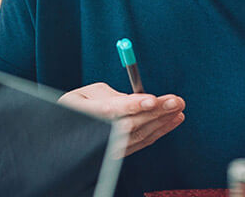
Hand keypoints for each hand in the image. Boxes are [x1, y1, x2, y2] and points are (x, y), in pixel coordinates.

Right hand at [57, 82, 185, 155]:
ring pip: (140, 135)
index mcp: (85, 113)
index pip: (111, 111)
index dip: (133, 105)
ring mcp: (108, 146)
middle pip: (130, 124)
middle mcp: (96, 134)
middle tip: (176, 100)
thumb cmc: (78, 105)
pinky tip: (172, 120)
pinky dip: (159, 131)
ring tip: (178, 107)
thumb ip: (114, 96)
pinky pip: (142, 142)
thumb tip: (139, 99)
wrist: (66, 134)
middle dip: (156, 112)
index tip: (152, 99)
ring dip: (163, 121)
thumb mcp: (89, 92)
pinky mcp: (119, 152)